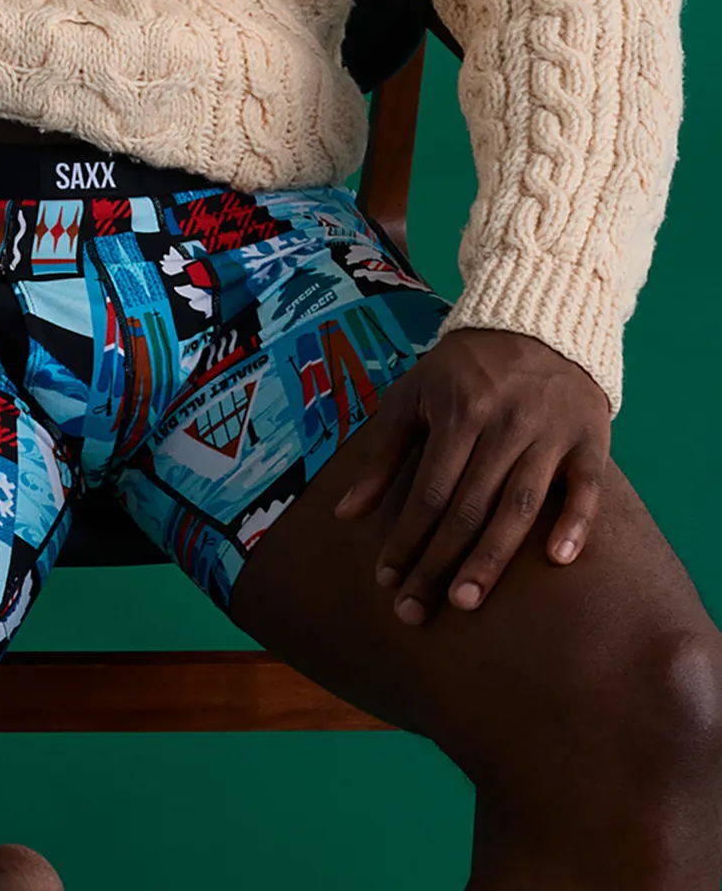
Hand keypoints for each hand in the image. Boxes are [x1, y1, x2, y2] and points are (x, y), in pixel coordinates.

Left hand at [330, 326, 610, 624]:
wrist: (536, 324)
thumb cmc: (462, 370)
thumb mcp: (412, 397)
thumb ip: (380, 455)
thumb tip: (344, 514)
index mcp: (456, 413)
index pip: (427, 490)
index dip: (406, 538)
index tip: (386, 580)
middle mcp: (502, 425)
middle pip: (468, 506)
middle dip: (439, 562)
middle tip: (416, 610)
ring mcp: (549, 434)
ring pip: (520, 506)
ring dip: (492, 557)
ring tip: (466, 600)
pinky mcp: (590, 441)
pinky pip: (585, 489)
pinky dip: (575, 523)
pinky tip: (557, 560)